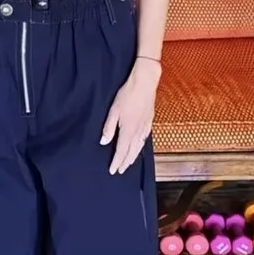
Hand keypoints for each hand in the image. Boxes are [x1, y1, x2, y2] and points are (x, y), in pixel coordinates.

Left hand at [100, 58, 160, 173]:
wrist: (145, 83)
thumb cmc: (128, 94)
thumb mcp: (114, 110)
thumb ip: (109, 128)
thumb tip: (104, 142)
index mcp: (128, 130)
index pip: (121, 151)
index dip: (116, 162)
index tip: (112, 171)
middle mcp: (138, 131)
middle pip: (131, 152)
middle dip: (125, 162)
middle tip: (120, 171)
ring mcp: (145, 126)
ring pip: (139, 147)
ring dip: (133, 157)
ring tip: (128, 163)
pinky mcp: (149, 121)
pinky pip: (145, 139)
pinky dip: (141, 147)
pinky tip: (139, 146)